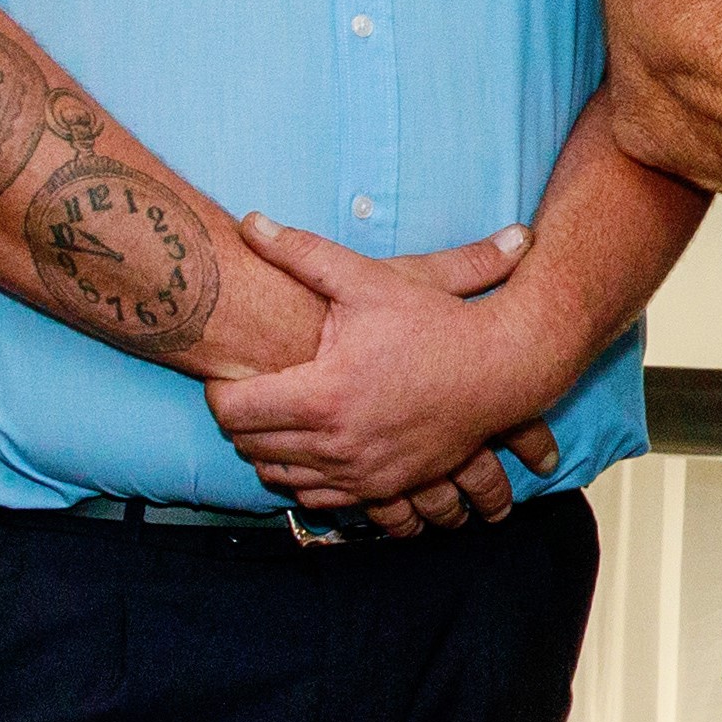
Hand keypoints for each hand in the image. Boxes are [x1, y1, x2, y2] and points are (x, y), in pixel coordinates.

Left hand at [211, 215, 546, 532]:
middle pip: (249, 446)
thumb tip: (248, 222)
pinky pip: (318, 499)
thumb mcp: (370, 280)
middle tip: (252, 388)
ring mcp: (361, 472)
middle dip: (240, 418)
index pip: (232, 410)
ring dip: (268, 450)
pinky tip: (311, 446)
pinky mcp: (382, 488)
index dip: (219, 389)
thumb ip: (302, 252)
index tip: (231, 372)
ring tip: (278, 415)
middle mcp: (337, 443)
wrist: (502, 369)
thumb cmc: (435, 323)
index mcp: (323, 394)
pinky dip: (304, 477)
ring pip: (279, 476)